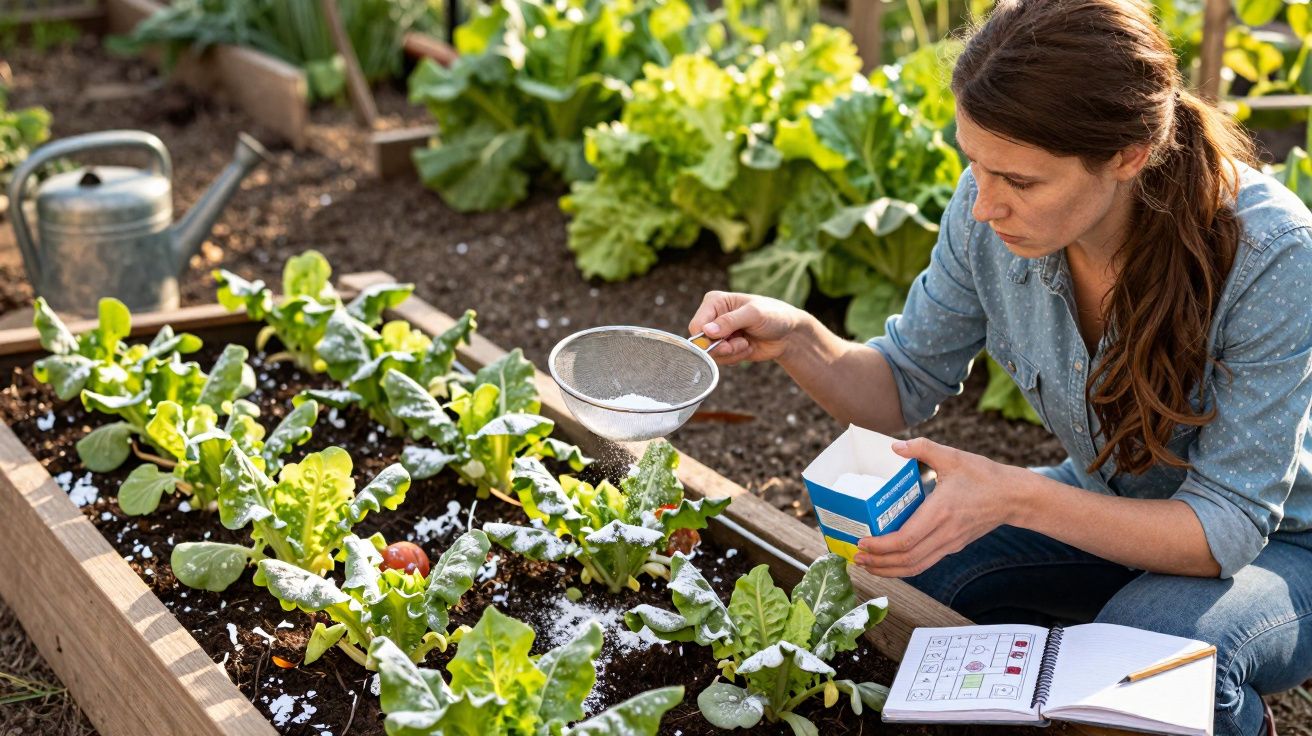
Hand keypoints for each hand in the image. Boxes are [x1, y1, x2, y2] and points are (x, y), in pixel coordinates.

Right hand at [687, 291, 807, 365]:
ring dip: (732, 353)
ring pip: (711, 354)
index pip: (696, 325)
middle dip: (722, 348)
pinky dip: (735, 358)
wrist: (788, 333)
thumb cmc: (773, 315)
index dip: (707, 338)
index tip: (725, 340)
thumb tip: (707, 331)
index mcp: (714, 302)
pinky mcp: (726, 348)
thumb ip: (730, 321)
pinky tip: (748, 348)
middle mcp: (713, 317)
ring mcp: (719, 334)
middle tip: (741, 344)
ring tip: (746, 344)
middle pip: (701, 343)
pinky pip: (722, 360)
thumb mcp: (753, 314)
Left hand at [853, 438, 1020, 577]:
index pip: (907, 539)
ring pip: (916, 566)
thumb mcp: (953, 456)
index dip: (882, 545)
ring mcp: (950, 543)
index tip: (863, 541)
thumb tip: (894, 446)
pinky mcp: (953, 546)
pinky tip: (890, 562)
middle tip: (857, 557)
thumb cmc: (983, 476)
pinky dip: (905, 567)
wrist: (1013, 497)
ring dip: (890, 570)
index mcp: (941, 512)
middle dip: (879, 562)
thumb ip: (923, 448)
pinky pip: (925, 563)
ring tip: (868, 564)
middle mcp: (945, 533)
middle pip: (907, 559)